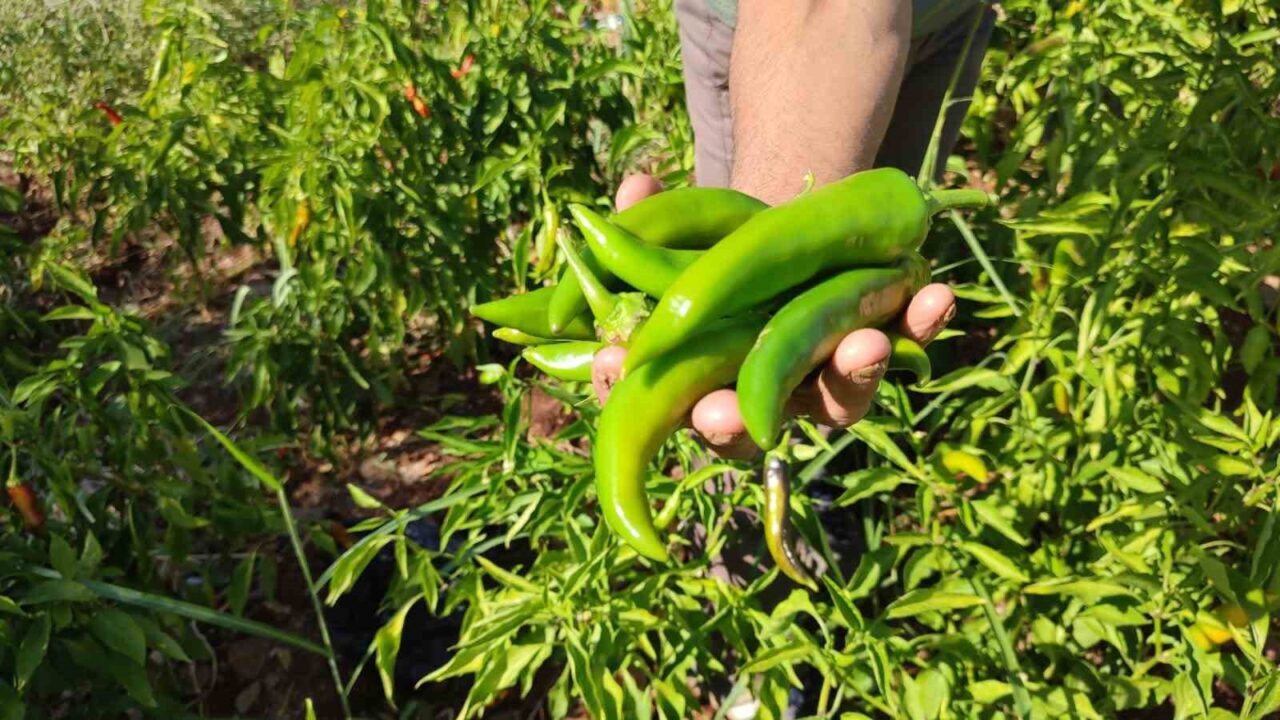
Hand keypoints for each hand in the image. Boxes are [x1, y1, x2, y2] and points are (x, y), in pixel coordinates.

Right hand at [591, 174, 955, 458]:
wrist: (798, 248)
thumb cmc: (725, 257)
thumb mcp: (686, 234)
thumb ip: (656, 218)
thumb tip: (636, 185)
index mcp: (698, 380)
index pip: (649, 400)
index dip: (624, 391)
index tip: (611, 363)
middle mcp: (762, 400)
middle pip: (742, 432)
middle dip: (728, 424)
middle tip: (720, 415)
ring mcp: (825, 379)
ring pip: (837, 401)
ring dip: (850, 376)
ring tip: (865, 345)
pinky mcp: (881, 345)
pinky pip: (906, 346)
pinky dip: (921, 324)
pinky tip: (937, 295)